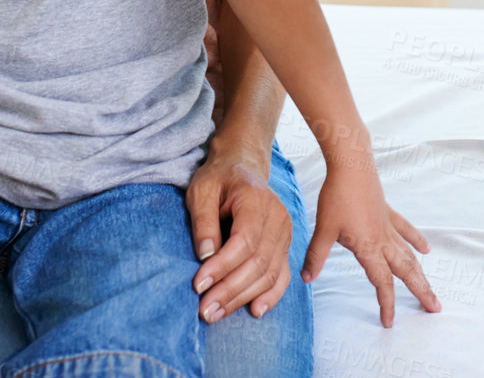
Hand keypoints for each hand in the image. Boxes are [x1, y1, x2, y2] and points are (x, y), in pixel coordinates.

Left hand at [187, 156, 293, 322]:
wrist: (242, 168)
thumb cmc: (219, 180)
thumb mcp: (202, 191)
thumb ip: (203, 221)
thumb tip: (206, 255)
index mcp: (256, 199)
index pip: (244, 241)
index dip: (222, 267)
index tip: (198, 285)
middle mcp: (277, 217)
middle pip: (258, 262)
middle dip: (230, 290)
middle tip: (205, 311)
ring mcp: (285, 232)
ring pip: (270, 273)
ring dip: (243, 298)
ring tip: (216, 314)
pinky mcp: (285, 245)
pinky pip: (282, 275)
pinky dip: (271, 295)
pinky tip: (255, 310)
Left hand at [302, 163, 439, 327]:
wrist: (351, 165)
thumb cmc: (337, 196)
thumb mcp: (323, 229)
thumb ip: (316, 256)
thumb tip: (306, 278)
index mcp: (369, 247)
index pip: (382, 282)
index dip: (386, 303)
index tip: (389, 322)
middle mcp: (384, 240)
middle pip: (406, 271)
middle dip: (421, 291)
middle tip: (435, 308)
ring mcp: (388, 226)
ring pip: (409, 255)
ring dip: (421, 273)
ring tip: (431, 288)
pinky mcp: (388, 213)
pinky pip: (406, 231)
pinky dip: (416, 241)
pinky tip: (426, 250)